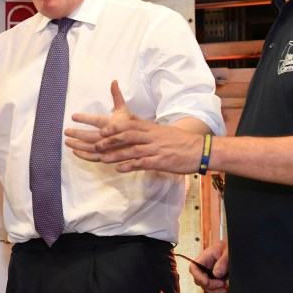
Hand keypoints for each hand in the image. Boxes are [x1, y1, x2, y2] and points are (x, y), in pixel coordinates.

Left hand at [65, 80, 203, 173]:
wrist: (198, 149)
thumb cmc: (174, 141)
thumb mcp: (156, 131)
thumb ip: (140, 128)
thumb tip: (123, 125)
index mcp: (147, 128)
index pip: (125, 124)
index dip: (110, 126)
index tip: (96, 128)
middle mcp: (149, 136)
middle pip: (125, 135)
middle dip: (107, 139)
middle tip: (95, 143)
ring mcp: (154, 149)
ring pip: (131, 150)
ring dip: (115, 154)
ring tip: (101, 158)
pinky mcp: (160, 161)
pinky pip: (142, 163)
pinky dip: (130, 165)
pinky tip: (119, 169)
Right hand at [190, 241, 228, 292]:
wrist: (236, 249)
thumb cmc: (230, 247)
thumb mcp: (228, 251)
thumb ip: (223, 261)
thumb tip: (217, 274)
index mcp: (205, 257)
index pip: (194, 267)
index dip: (198, 276)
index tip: (207, 282)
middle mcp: (205, 267)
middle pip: (199, 280)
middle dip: (209, 286)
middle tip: (222, 284)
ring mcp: (210, 274)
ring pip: (205, 287)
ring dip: (215, 291)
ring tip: (225, 289)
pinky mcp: (216, 280)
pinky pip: (213, 289)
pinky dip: (218, 291)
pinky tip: (226, 290)